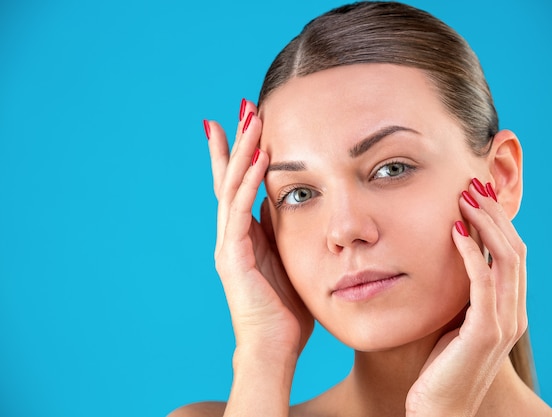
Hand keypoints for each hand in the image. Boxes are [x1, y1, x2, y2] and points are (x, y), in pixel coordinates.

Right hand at [205, 100, 313, 358]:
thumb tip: (289, 206)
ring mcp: (229, 245)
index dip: (238, 154)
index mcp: (244, 235)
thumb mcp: (289, 261)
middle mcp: (231, 235)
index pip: (238, 186)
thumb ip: (284, 234)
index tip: (243, 123)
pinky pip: (240, 211)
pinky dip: (249, 182)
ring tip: (250, 118)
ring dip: (241, 150)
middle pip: (229, 178)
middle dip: (235, 142)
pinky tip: (260, 157)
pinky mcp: (233, 257)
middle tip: (242, 107)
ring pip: (231, 187)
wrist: (274, 350)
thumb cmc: (286, 312)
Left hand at [405, 179, 526, 415]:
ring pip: (506, 259)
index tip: (477, 194)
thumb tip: (449, 261)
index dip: (498, 222)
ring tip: (465, 196)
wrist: (440, 411)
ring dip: (486, 223)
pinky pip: (483, 281)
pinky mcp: (485, 331)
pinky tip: (455, 229)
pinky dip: (472, 251)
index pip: (512, 254)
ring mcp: (504, 323)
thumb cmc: (441, 367)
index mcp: (509, 309)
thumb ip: (462, 296)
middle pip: (515, 249)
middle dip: (495, 213)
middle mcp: (514, 313)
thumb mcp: (455, 323)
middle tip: (473, 184)